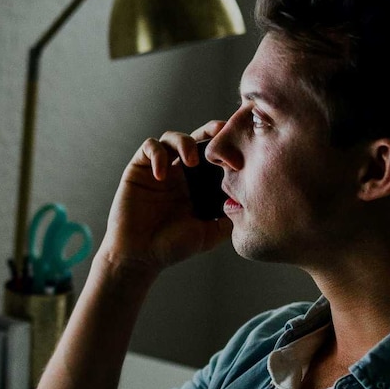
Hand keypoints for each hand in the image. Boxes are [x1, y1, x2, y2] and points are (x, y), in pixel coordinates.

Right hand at [98, 121, 232, 273]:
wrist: (139, 256)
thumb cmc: (172, 247)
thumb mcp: (209, 234)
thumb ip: (229, 219)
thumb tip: (251, 205)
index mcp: (198, 184)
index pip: (214, 156)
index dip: (226, 147)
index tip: (239, 151)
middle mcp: (180, 173)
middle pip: (196, 138)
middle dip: (210, 131)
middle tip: (221, 133)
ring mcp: (159, 169)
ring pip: (172, 138)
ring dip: (184, 142)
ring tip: (191, 161)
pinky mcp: (139, 169)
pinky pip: (149, 148)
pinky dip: (158, 155)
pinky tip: (162, 175)